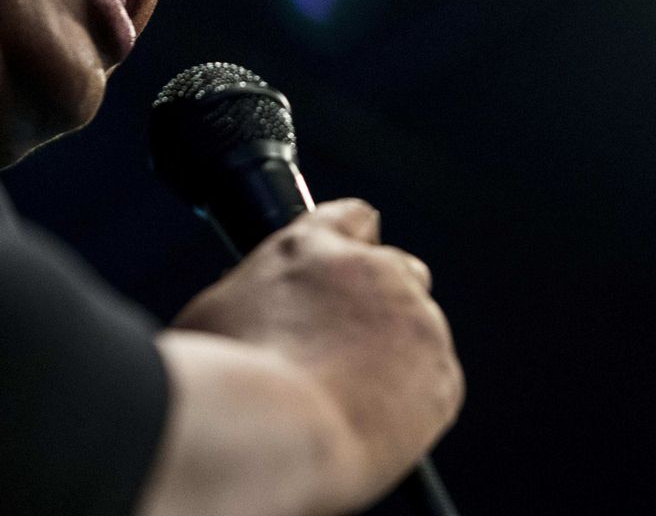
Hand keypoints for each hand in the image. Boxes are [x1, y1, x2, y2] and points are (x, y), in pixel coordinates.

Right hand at [169, 198, 462, 503]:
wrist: (268, 434)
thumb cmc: (225, 381)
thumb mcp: (215, 317)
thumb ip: (255, 301)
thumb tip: (251, 319)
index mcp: (311, 248)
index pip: (351, 219)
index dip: (352, 247)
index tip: (349, 269)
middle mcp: (373, 271)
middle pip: (399, 273)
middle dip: (379, 308)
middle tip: (342, 355)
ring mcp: (416, 321)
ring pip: (419, 334)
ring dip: (394, 361)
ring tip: (346, 403)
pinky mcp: (440, 376)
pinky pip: (432, 390)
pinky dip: (410, 409)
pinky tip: (369, 427)